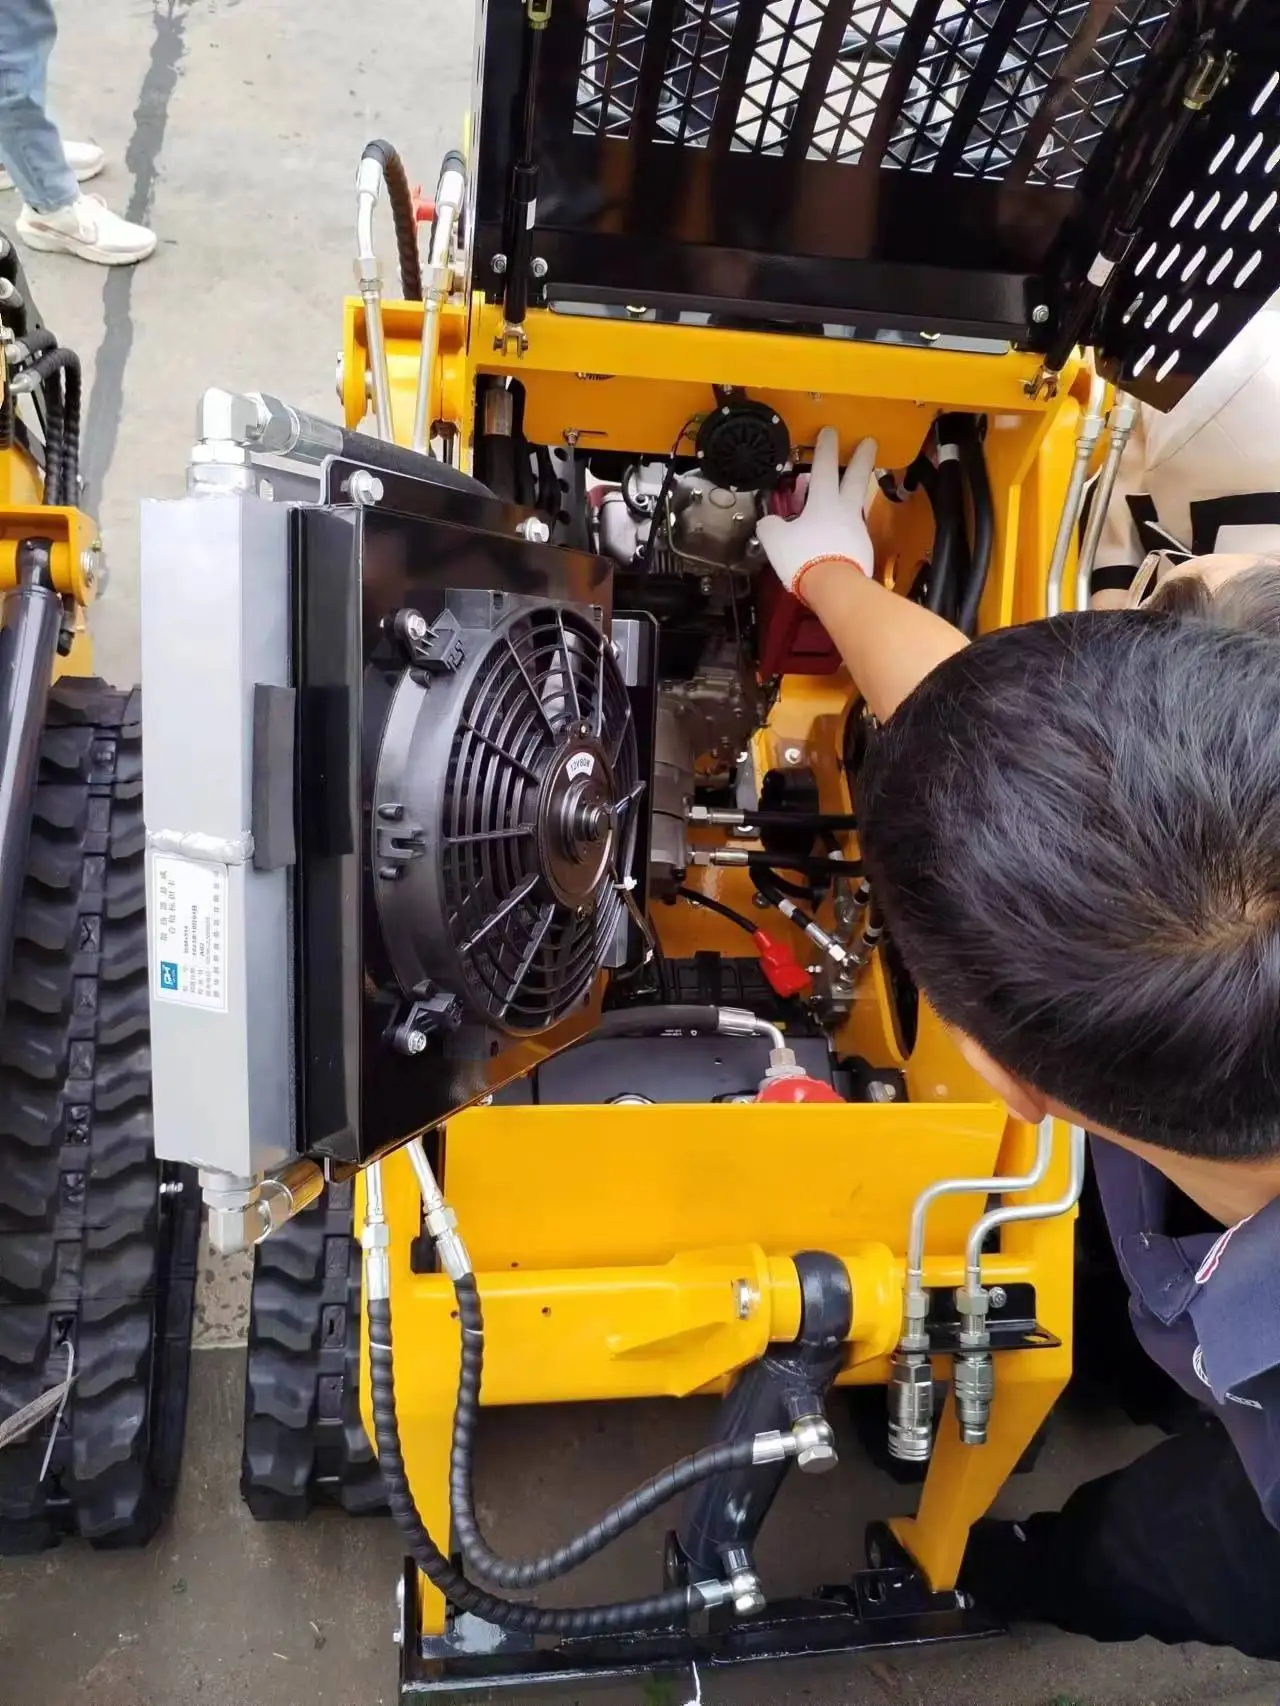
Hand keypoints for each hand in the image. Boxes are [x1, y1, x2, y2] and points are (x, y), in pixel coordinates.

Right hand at [757, 429, 876, 604]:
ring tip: (844, 494)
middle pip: (856, 478)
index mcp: (823, 502)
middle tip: (870, 442)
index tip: (831, 432)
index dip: (826, 448)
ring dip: (852, 495)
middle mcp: (845, 511)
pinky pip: (851, 532)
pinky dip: (844, 528)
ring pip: (855, 505)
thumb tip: (769, 523)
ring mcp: (857, 530)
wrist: (835, 587)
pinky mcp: (861, 550)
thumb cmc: (805, 558)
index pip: (825, 467)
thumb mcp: (776, 540)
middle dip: (862, 458)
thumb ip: (770, 527)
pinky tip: (835, 535)